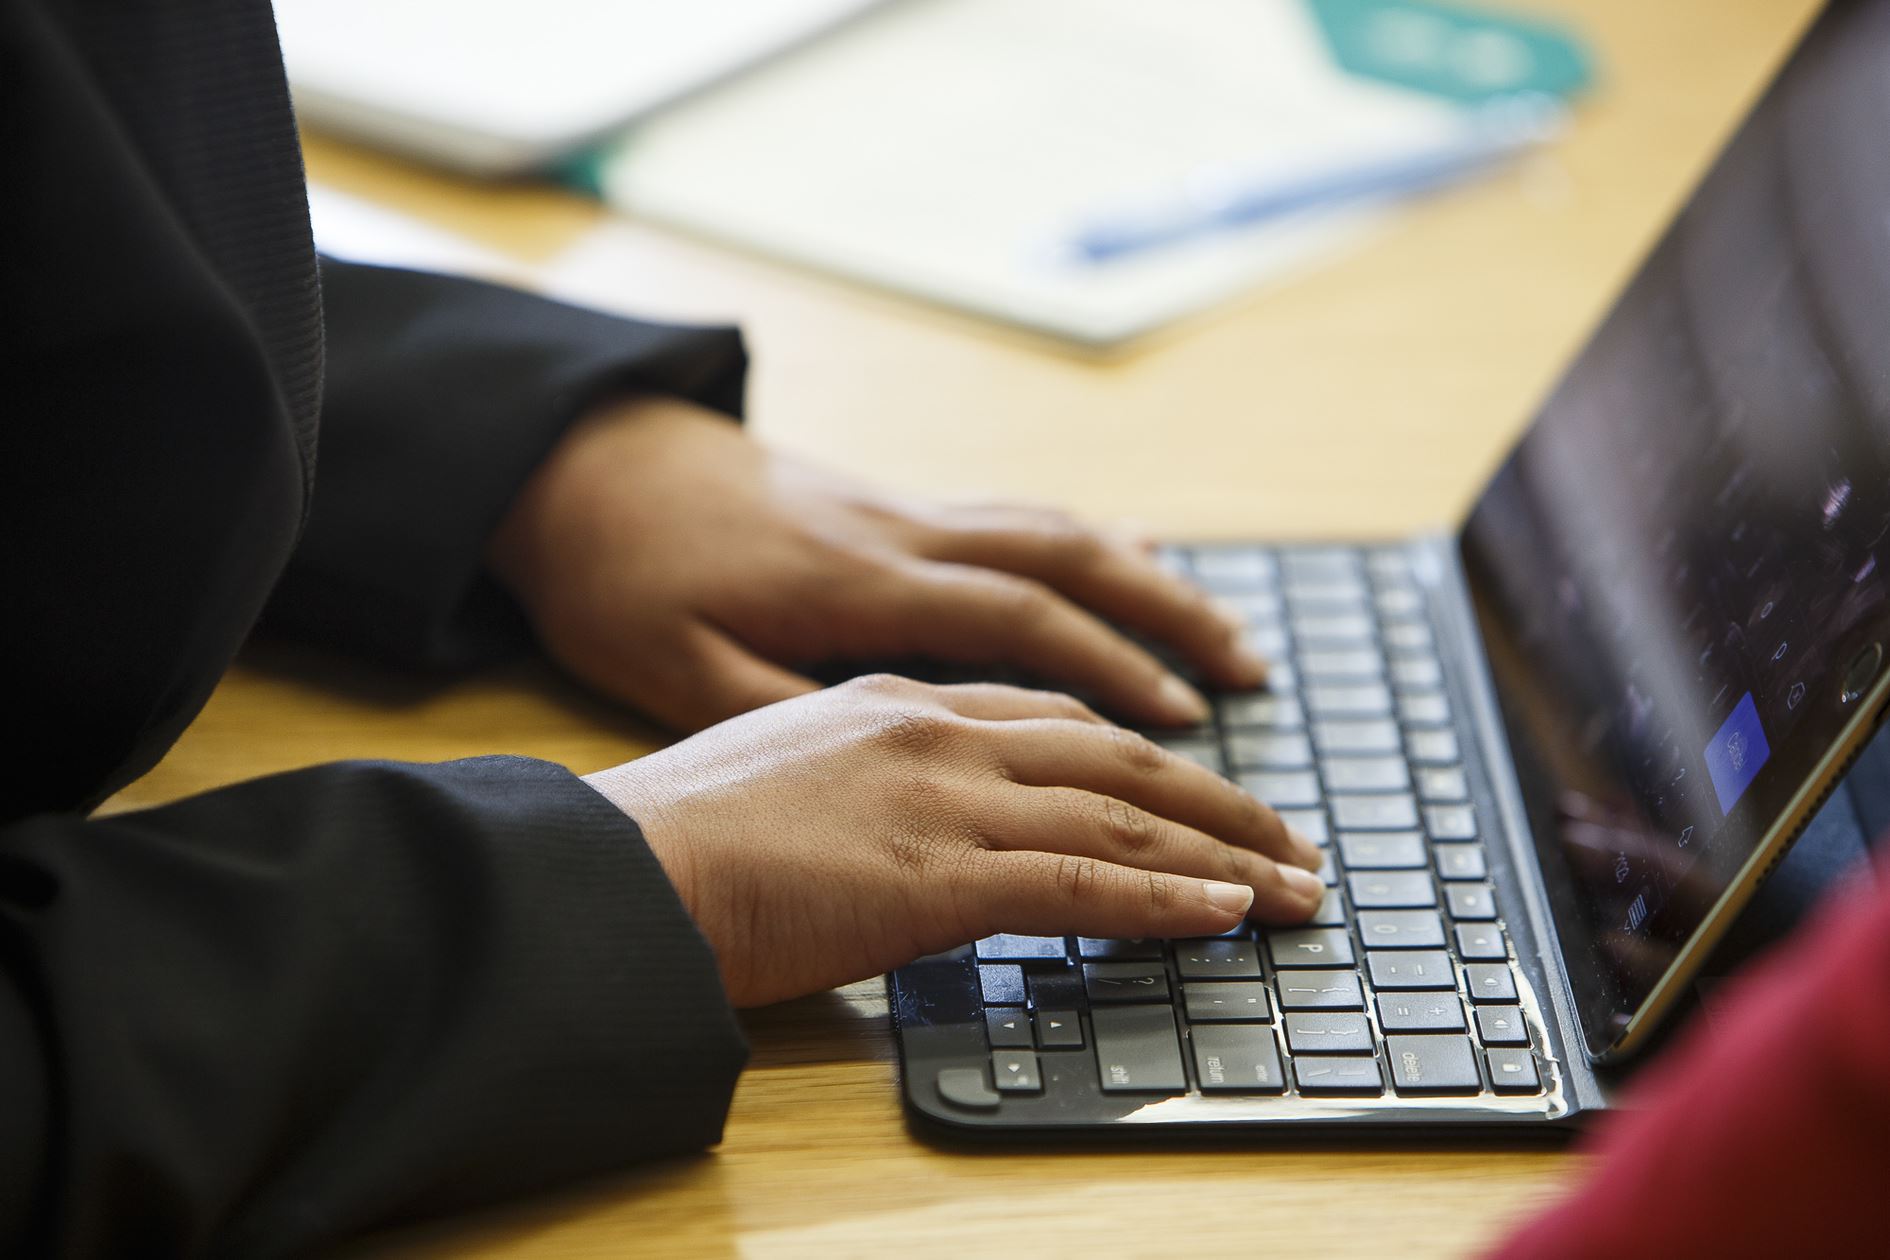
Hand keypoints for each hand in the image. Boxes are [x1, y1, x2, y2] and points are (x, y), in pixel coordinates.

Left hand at [489, 397, 1265, 730]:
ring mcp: (903, 512)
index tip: (1190, 732)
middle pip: (1068, 562)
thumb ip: (787, 712)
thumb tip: (900, 766)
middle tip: (1253, 677)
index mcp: (858, 587)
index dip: (1113, 674)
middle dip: (1169, 619)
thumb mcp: (674, 667)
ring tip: (1227, 635)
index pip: (1018, 621)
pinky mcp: (892, 507)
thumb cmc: (623, 580)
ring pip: (1056, 531)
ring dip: (1150, 580)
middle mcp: (902, 536)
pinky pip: (1017, 515)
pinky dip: (1092, 541)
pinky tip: (1137, 558)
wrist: (582, 465)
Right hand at [583, 675, 1325, 1007]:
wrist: (613, 867)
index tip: (1195, 783)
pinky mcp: (940, 872)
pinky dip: (1170, 900)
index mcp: (897, 701)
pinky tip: (1229, 913)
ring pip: (1123, 814)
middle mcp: (936, 729)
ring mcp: (944, 795)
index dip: (1139, 753)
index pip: (1053, 720)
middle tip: (1290, 834)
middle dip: (1217, 797)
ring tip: (1296, 883)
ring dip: (1226, 851)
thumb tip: (894, 827)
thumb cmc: (673, 836)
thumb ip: (860, 781)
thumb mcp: (778, 770)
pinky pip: (1086, 882)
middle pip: (1115, 755)